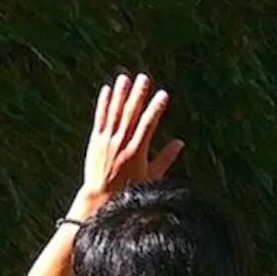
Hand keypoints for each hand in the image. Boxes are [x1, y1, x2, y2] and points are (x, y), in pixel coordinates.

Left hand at [75, 73, 182, 216]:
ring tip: (125, 78)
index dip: (156, 108)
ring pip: (115, 112)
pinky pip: (100, 118)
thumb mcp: (152, 177)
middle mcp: (121, 143)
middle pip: (131, 114)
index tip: (163, 94)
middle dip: (138, 95)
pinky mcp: (95, 140)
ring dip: (121, 94)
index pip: (148, 125)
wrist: (100, 197)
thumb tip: (180, 143)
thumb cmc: (130, 190)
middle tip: (144, 78)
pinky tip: (107, 90)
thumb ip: (166, 158)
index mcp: (137, 152)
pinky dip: (104, 103)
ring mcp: (106, 141)